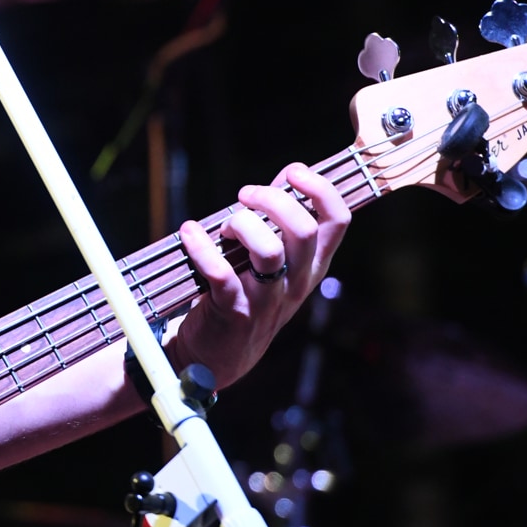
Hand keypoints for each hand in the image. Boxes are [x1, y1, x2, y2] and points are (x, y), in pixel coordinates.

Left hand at [165, 164, 349, 385]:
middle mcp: (296, 282)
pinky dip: (201, 246)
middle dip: (272, 200)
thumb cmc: (245, 293)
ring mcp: (267, 300)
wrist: (219, 354)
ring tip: (224, 226)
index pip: (338, 222)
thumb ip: (281, 221)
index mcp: (312, 265)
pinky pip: (221, 273)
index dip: (320, 189)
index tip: (293, 172)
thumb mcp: (275, 261)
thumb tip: (290, 175)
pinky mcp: (233, 311)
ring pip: (269, 251)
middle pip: (304, 230)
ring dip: (242, 224)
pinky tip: (189, 233)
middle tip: (245, 195)